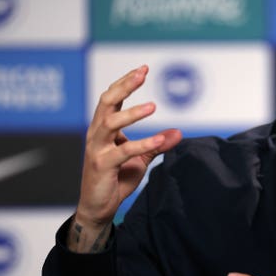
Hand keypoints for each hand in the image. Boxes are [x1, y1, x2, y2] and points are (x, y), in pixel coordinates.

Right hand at [70, 65, 181, 251]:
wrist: (99, 207)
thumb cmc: (117, 178)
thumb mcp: (141, 158)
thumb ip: (157, 144)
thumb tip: (178, 132)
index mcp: (103, 128)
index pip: (111, 98)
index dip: (125, 82)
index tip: (143, 68)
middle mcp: (97, 134)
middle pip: (106, 102)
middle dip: (124, 86)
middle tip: (142, 72)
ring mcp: (97, 149)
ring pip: (110, 123)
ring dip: (131, 113)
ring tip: (153, 106)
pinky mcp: (101, 166)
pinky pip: (123, 152)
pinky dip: (143, 144)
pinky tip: (160, 140)